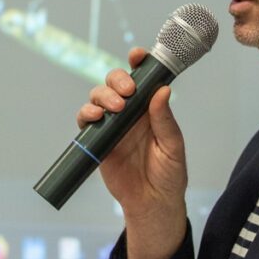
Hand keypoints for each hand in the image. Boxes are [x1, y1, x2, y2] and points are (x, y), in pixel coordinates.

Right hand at [76, 48, 187, 258]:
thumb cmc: (168, 175)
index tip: (137, 55)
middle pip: (115, 82)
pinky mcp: (97, 139)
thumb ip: (165, 119)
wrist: (151, 203)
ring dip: (103, 95)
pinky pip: (86, 120)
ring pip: (99, 96)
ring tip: (115, 109)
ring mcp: (112, 124)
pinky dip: (86, 113)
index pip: (142, 78)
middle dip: (117, 79)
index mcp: (150, 108)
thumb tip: (162, 90)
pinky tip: (94, 117)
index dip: (138, 62)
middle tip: (126, 92)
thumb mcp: (173, 147)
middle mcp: (129, 112)